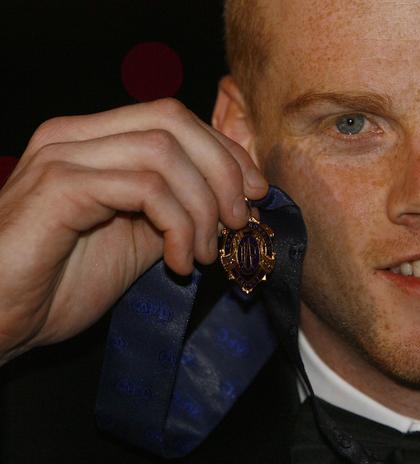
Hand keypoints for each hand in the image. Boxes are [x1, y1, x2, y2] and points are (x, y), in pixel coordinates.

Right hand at [0, 98, 266, 363]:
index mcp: (94, 141)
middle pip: (174, 121)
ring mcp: (64, 157)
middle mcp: (76, 136)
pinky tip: (180, 262)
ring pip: (164, 152)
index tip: (255, 192)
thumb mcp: (136, 241)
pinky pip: (143, 188)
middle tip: (241, 220)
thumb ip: (175, 211)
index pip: (175, 119)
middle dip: (224, 170)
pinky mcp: (59, 188)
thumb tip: (231, 201)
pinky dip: (178, 225)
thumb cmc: (58, 284)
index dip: (225, 151)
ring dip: (203, 205)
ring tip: (207, 252)